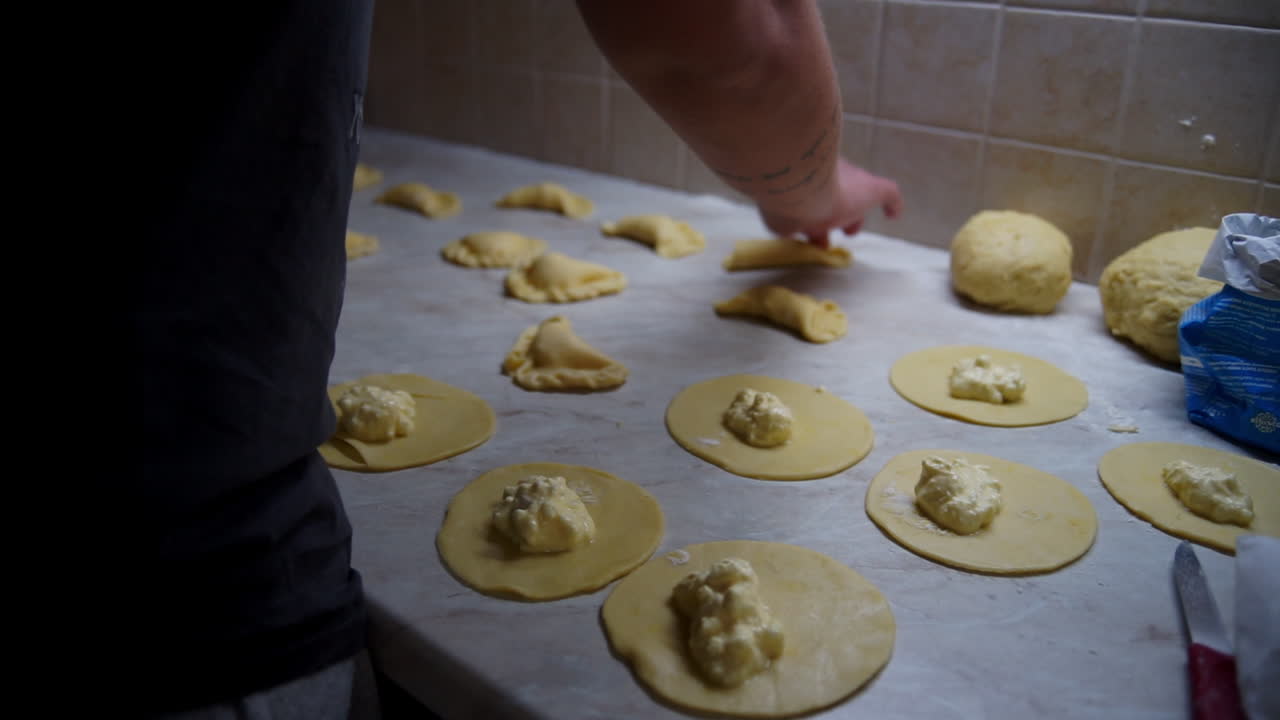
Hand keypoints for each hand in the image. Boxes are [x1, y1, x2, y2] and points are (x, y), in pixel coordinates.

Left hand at [759, 159, 902, 247]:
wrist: (800, 193)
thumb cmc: (840, 189)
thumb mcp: (876, 189)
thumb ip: (891, 196)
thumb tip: (895, 212)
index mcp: (840, 179)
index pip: (848, 195)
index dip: (854, 213)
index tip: (851, 230)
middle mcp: (817, 188)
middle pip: (827, 207)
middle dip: (835, 223)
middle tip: (835, 238)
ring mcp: (797, 201)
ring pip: (807, 217)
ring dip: (815, 233)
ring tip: (819, 246)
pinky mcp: (779, 214)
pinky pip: (788, 226)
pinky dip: (794, 234)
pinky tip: (799, 244)